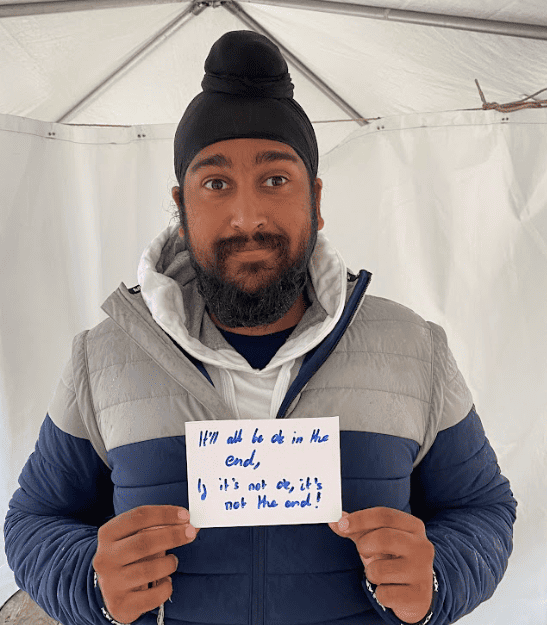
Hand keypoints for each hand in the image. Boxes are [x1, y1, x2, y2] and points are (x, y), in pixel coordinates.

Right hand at [92, 505, 199, 623]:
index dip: (164, 514)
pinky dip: (166, 587)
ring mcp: (111, 583)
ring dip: (169, 563)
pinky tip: (165, 581)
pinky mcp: (120, 604)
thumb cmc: (130, 557)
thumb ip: (159, 528)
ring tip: (172, 562)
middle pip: (143, 542)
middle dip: (172, 535)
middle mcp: (105, 558)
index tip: (185, 515)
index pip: (138, 517)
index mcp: (108, 534)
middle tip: (190, 533)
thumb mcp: (136, 537)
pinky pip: (153, 596)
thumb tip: (189, 525)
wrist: (110, 590)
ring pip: (149, 570)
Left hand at [328, 506, 434, 623]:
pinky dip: (380, 594)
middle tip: (363, 552)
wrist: (418, 593)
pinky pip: (384, 594)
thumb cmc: (393, 559)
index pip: (385, 515)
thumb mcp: (378, 540)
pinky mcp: (418, 596)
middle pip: (384, 538)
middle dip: (364, 545)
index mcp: (413, 527)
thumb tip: (333, 520)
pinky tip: (391, 590)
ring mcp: (422, 572)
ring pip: (379, 570)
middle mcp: (422, 546)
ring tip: (382, 574)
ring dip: (371, 573)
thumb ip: (357, 529)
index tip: (341, 525)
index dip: (360, 518)